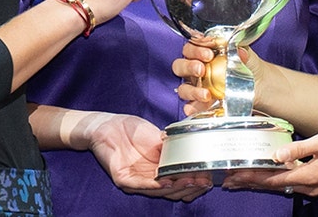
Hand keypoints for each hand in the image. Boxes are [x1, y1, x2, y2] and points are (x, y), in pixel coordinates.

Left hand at [88, 113, 212, 201]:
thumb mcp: (160, 139)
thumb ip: (175, 148)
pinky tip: (167, 182)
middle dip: (190, 187)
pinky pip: (142, 186)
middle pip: (174, 192)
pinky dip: (156, 186)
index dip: (195, 183)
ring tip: (191, 181)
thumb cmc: (132, 131)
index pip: (181, 184)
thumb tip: (197, 152)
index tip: (209, 178)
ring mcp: (137, 182)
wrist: (108, 125)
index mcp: (160, 171)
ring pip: (160, 192)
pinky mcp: (124, 180)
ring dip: (177, 187)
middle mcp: (150, 180)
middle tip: (203, 181)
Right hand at [173, 42, 258, 117]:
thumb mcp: (249, 58)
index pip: (192, 46)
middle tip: (201, 69)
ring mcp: (198, 87)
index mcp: (205, 53)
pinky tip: (195, 109)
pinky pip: (191, 106)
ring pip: (184, 88)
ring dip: (191, 90)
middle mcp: (197, 69)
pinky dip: (192, 108)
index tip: (208, 52)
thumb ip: (244, 53)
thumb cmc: (250, 68)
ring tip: (206, 94)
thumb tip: (240, 52)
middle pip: (180, 66)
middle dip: (189, 66)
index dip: (196, 48)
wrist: (260, 88)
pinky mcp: (201, 104)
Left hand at [223, 129, 317, 196]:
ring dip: (262, 181)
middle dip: (250, 182)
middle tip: (229, 180)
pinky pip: (291, 183)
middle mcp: (308, 186)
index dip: (251, 178)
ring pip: (281, 186)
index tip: (234, 175)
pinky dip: (276, 180)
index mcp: (308, 176)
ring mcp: (314, 187)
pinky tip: (269, 174)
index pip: (272, 180)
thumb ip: (298, 149)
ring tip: (243, 178)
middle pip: (273, 186)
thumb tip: (275, 155)